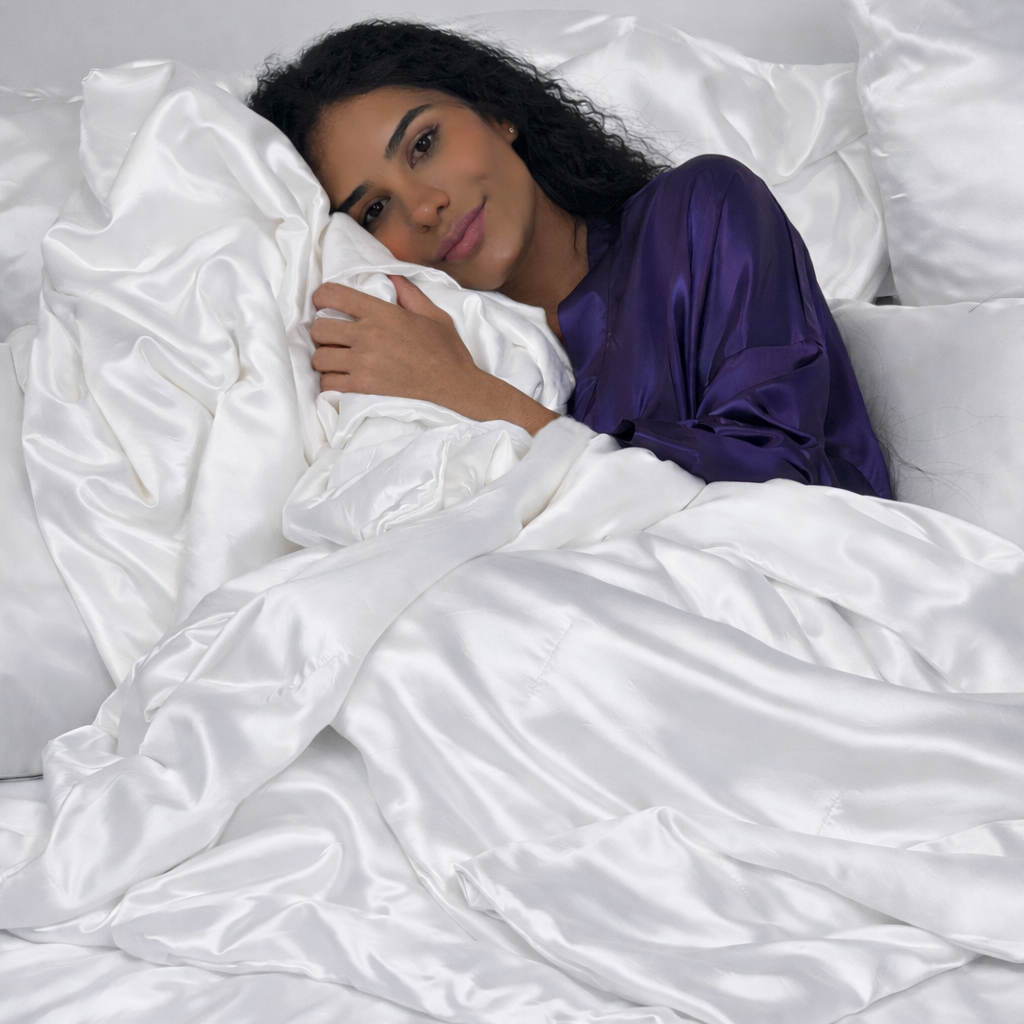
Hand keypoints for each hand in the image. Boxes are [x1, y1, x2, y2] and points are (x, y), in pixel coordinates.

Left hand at [311, 276, 476, 403]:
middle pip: (318, 329)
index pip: (332, 295)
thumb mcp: (433, 314)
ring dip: (324, 359)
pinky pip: (328, 383)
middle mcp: (368, 335)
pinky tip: (340, 379)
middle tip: (332, 338)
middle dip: (321, 332)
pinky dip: (330, 382)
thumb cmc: (446, 350)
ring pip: (319, 358)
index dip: (321, 297)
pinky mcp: (364, 386)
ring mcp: (364, 362)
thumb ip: (409, 294)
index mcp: (381, 313)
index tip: (323, 304)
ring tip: (335, 360)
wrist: (455, 385)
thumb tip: (392, 276)